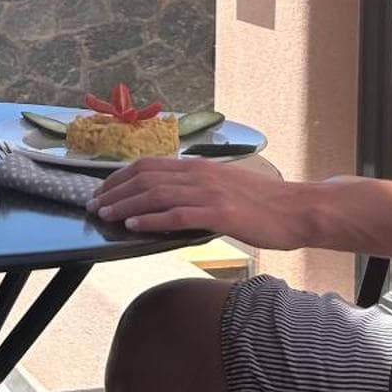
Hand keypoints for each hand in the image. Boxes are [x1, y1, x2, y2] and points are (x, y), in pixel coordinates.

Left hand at [90, 156, 312, 250]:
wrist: (298, 210)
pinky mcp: (219, 213)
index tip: (102, 190)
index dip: (120, 177)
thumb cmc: (264, 204)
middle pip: (145, 177)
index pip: (148, 165)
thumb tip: (168, 202)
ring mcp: (209, 192)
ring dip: (125, 205)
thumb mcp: (224, 188)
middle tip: (94, 205)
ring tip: (105, 215)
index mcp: (198, 167)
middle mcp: (199, 174)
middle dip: (114, 191)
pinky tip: (133, 226)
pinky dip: (150, 220)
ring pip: (155, 194)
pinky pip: (176, 215)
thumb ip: (196, 191)